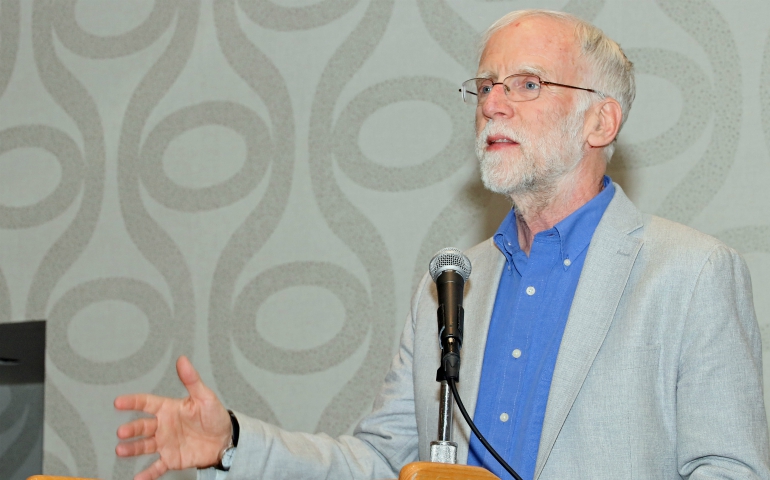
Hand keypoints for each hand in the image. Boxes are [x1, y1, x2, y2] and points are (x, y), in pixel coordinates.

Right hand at [115, 356, 231, 479]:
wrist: (225, 440)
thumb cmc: (214, 416)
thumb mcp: (205, 397)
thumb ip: (192, 380)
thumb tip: (183, 360)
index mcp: (169, 409)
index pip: (147, 403)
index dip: (133, 402)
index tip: (118, 402)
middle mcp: (163, 426)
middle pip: (142, 426)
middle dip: (131, 429)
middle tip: (122, 432)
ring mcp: (165, 443)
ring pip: (144, 446)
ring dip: (132, 448)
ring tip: (121, 450)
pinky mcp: (171, 459)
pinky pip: (157, 467)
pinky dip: (147, 473)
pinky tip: (138, 477)